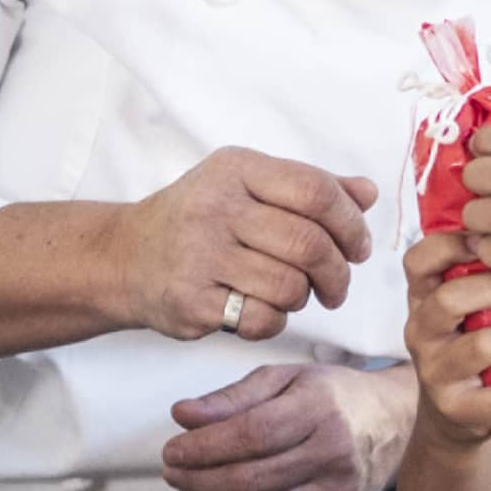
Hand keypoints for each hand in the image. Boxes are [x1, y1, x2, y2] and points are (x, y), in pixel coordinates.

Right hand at [112, 148, 376, 341]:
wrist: (124, 257)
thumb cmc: (199, 218)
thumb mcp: (247, 186)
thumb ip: (309, 187)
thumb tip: (367, 192)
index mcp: (236, 169)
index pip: (316, 191)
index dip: (350, 223)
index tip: (359, 247)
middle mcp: (215, 207)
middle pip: (309, 244)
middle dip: (337, 272)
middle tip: (336, 285)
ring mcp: (199, 255)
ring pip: (290, 286)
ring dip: (304, 297)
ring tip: (293, 293)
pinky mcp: (191, 301)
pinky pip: (262, 320)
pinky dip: (276, 320)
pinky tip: (263, 309)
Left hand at [161, 362, 414, 490]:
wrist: (391, 423)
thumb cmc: (329, 397)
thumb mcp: (284, 379)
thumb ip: (232, 397)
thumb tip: (182, 416)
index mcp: (320, 411)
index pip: (250, 436)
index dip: (202, 448)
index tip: (172, 450)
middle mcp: (335, 457)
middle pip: (249, 481)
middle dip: (198, 479)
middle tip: (173, 471)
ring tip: (190, 490)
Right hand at [403, 233, 490, 447]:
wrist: (454, 413)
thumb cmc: (472, 344)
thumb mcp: (466, 305)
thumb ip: (481, 273)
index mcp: (422, 298)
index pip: (419, 259)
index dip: (453, 244)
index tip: (488, 243)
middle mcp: (421, 331)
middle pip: (450, 298)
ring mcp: (435, 372)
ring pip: (481, 345)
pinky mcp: (456, 408)